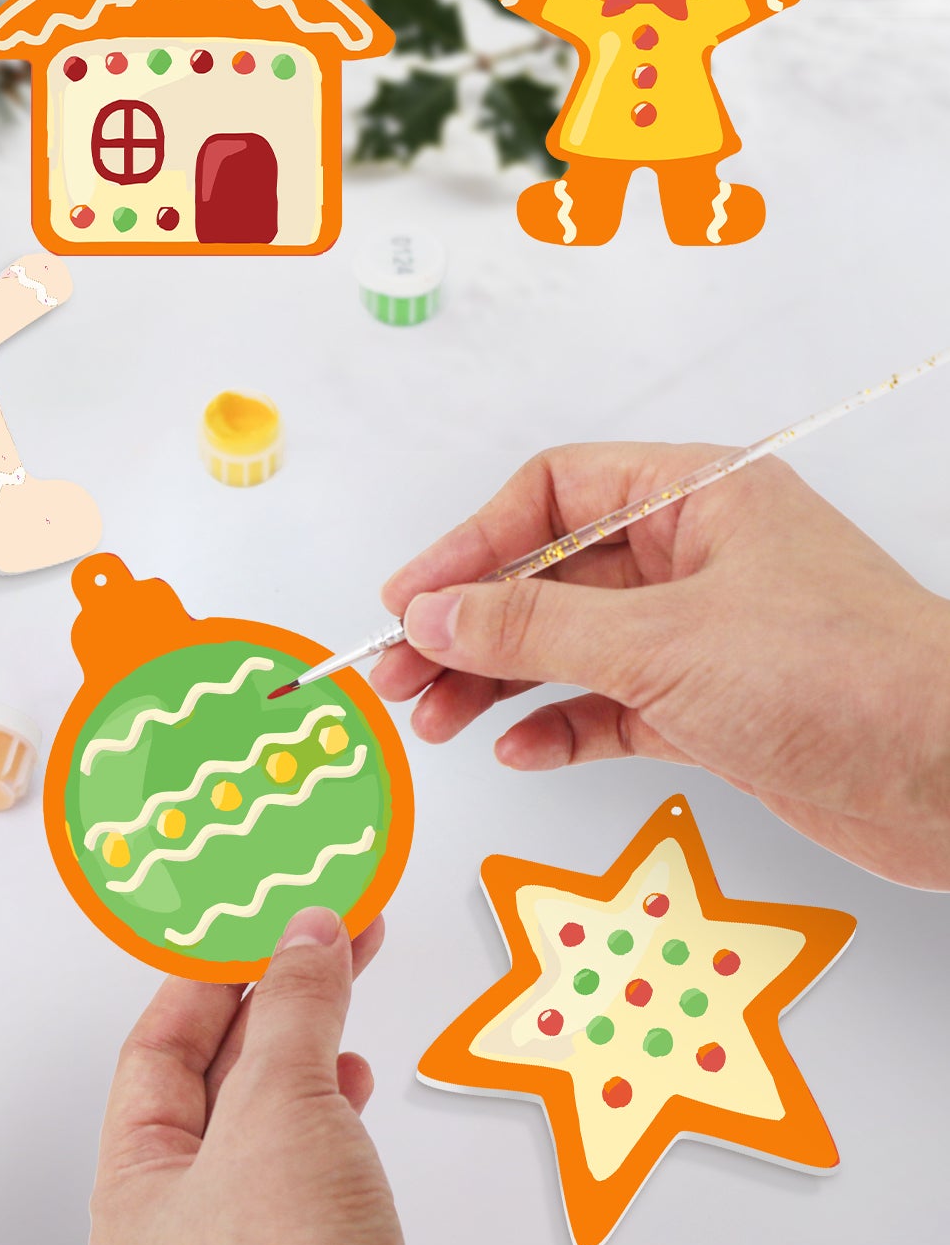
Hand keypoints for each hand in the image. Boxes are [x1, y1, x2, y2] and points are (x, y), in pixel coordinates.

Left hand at [89, 910, 408, 1244]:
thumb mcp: (280, 1110)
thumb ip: (293, 1012)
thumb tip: (305, 941)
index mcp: (136, 1187)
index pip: (158, 1049)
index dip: (208, 976)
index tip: (253, 922)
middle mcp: (182, 1216)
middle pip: (221, 1071)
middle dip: (275, 994)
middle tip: (315, 933)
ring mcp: (247, 1238)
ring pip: (271, 1108)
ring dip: (311, 1038)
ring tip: (341, 974)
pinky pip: (310, 1150)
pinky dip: (335, 1100)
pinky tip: (351, 1075)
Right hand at [372, 444, 949, 889]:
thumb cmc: (846, 680)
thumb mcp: (662, 645)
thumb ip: (532, 631)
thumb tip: (431, 615)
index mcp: (695, 497)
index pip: (552, 496)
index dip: (470, 544)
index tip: (411, 599)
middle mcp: (693, 556)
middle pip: (548, 576)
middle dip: (469, 626)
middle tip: (399, 672)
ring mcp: (701, 634)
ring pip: (569, 645)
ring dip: (498, 682)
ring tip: (434, 719)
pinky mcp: (711, 706)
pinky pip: (608, 705)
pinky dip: (559, 726)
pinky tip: (518, 748)